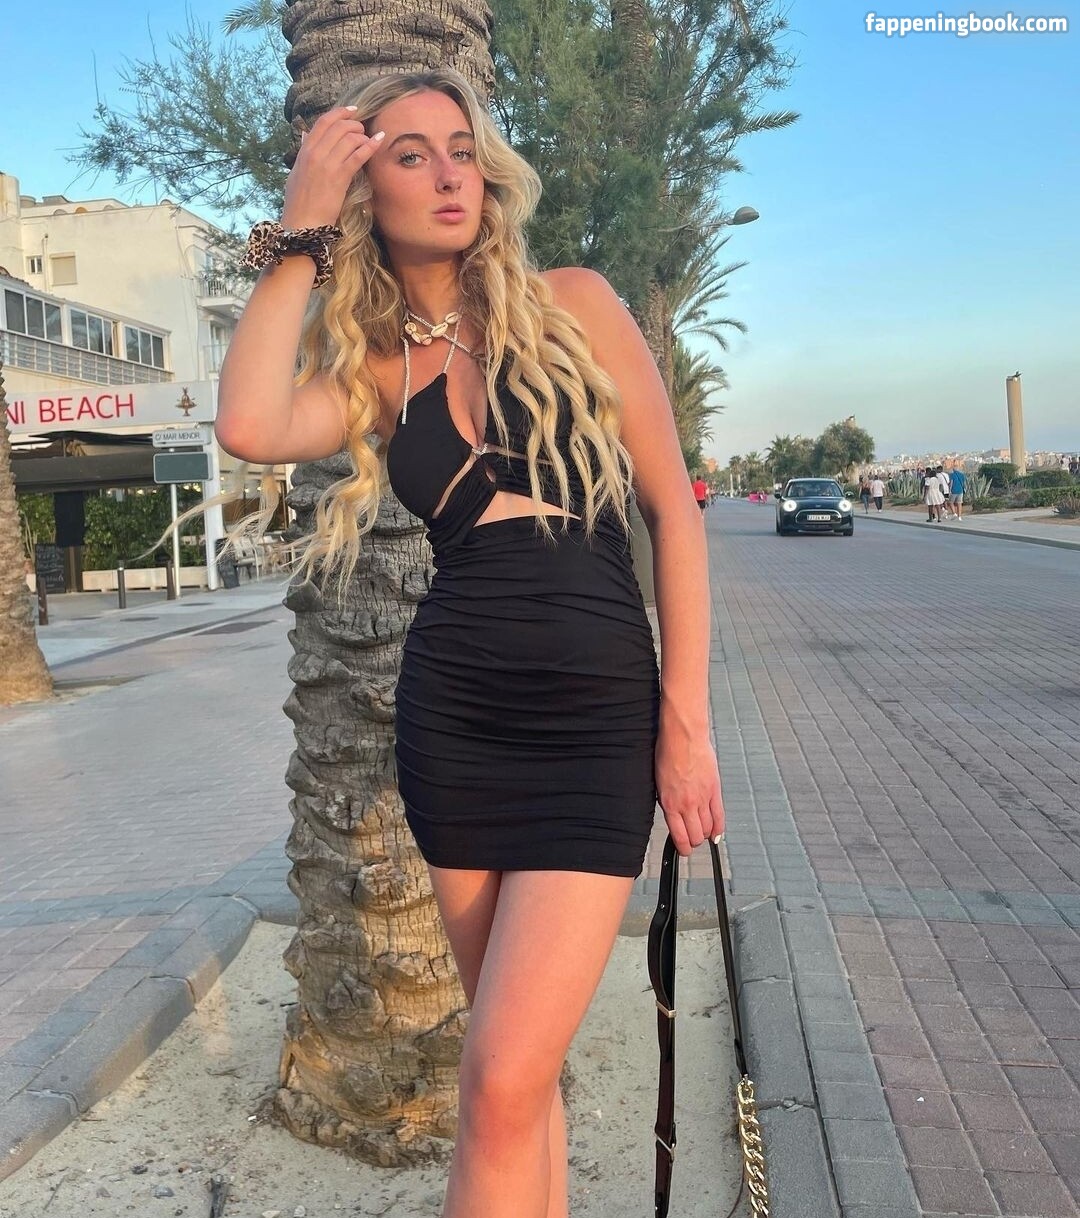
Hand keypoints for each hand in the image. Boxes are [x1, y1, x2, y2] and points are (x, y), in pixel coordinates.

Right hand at [281, 107, 384, 228]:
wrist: (303, 223)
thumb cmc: (299, 202)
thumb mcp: (296, 172)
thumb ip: (302, 152)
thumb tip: (305, 134)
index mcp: (304, 151)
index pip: (323, 122)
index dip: (340, 113)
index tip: (352, 110)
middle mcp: (315, 153)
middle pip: (339, 127)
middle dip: (354, 124)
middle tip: (362, 129)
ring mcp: (328, 164)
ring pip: (350, 138)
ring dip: (363, 136)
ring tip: (369, 140)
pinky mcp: (340, 177)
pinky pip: (358, 155)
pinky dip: (370, 146)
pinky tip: (379, 140)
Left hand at [654, 710, 724, 856]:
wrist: (683, 737)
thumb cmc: (668, 753)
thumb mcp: (659, 782)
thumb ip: (668, 801)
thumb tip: (673, 814)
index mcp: (670, 803)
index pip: (679, 836)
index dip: (682, 847)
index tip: (683, 850)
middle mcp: (687, 804)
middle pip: (696, 835)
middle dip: (693, 842)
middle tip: (692, 841)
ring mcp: (703, 799)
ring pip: (708, 828)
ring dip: (706, 835)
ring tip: (703, 834)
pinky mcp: (715, 790)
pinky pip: (720, 816)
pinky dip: (719, 828)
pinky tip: (717, 833)